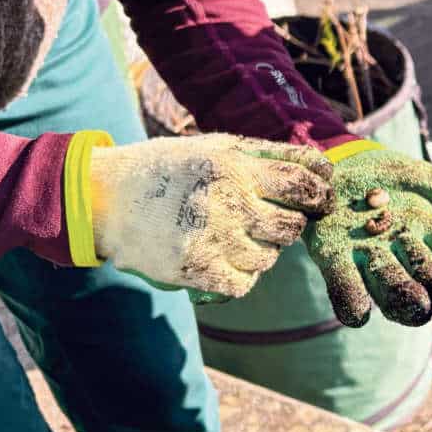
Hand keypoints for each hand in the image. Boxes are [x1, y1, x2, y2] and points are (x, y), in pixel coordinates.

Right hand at [88, 134, 333, 297]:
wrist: (108, 198)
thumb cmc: (171, 169)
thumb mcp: (215, 148)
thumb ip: (267, 156)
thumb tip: (324, 167)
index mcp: (234, 165)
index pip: (301, 182)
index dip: (320, 193)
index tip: (321, 200)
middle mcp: (227, 200)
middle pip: (292, 226)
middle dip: (288, 225)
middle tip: (267, 220)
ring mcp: (212, 237)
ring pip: (270, 258)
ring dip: (261, 251)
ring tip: (232, 236)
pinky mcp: (196, 269)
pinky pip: (244, 283)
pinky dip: (240, 276)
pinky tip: (222, 259)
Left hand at [306, 146, 431, 327]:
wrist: (332, 167)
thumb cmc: (386, 177)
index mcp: (430, 240)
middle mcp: (404, 257)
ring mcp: (370, 261)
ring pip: (394, 294)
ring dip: (404, 296)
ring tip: (416, 303)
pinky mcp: (334, 261)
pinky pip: (346, 294)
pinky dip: (354, 304)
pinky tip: (360, 312)